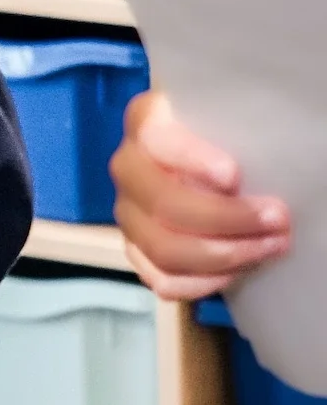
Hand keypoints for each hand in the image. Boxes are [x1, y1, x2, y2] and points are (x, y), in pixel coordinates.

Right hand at [111, 90, 290, 301]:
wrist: (207, 166)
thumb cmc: (228, 139)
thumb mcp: (232, 122)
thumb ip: (241, 131)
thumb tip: (274, 160)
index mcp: (147, 121)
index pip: (157, 140)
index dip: (193, 160)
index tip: (234, 176)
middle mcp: (128, 167)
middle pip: (163, 204)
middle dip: (227, 219)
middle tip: (277, 219)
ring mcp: (127, 212)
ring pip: (163, 248)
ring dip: (224, 255)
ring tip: (269, 247)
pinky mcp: (136, 249)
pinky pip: (162, 279)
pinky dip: (201, 283)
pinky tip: (237, 271)